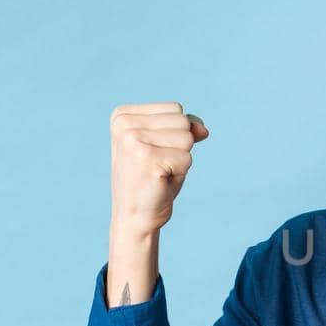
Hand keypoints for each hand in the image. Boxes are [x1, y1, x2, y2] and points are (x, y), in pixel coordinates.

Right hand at [109, 101, 209, 235]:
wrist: (135, 217)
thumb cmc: (152, 180)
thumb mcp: (167, 145)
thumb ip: (184, 127)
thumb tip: (203, 129)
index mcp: (122, 115)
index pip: (175, 108)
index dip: (173, 135)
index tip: (151, 153)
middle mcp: (124, 123)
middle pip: (182, 120)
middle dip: (178, 146)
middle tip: (157, 165)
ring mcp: (134, 140)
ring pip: (187, 137)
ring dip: (180, 159)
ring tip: (159, 172)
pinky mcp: (148, 158)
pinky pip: (187, 158)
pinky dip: (181, 173)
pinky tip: (160, 181)